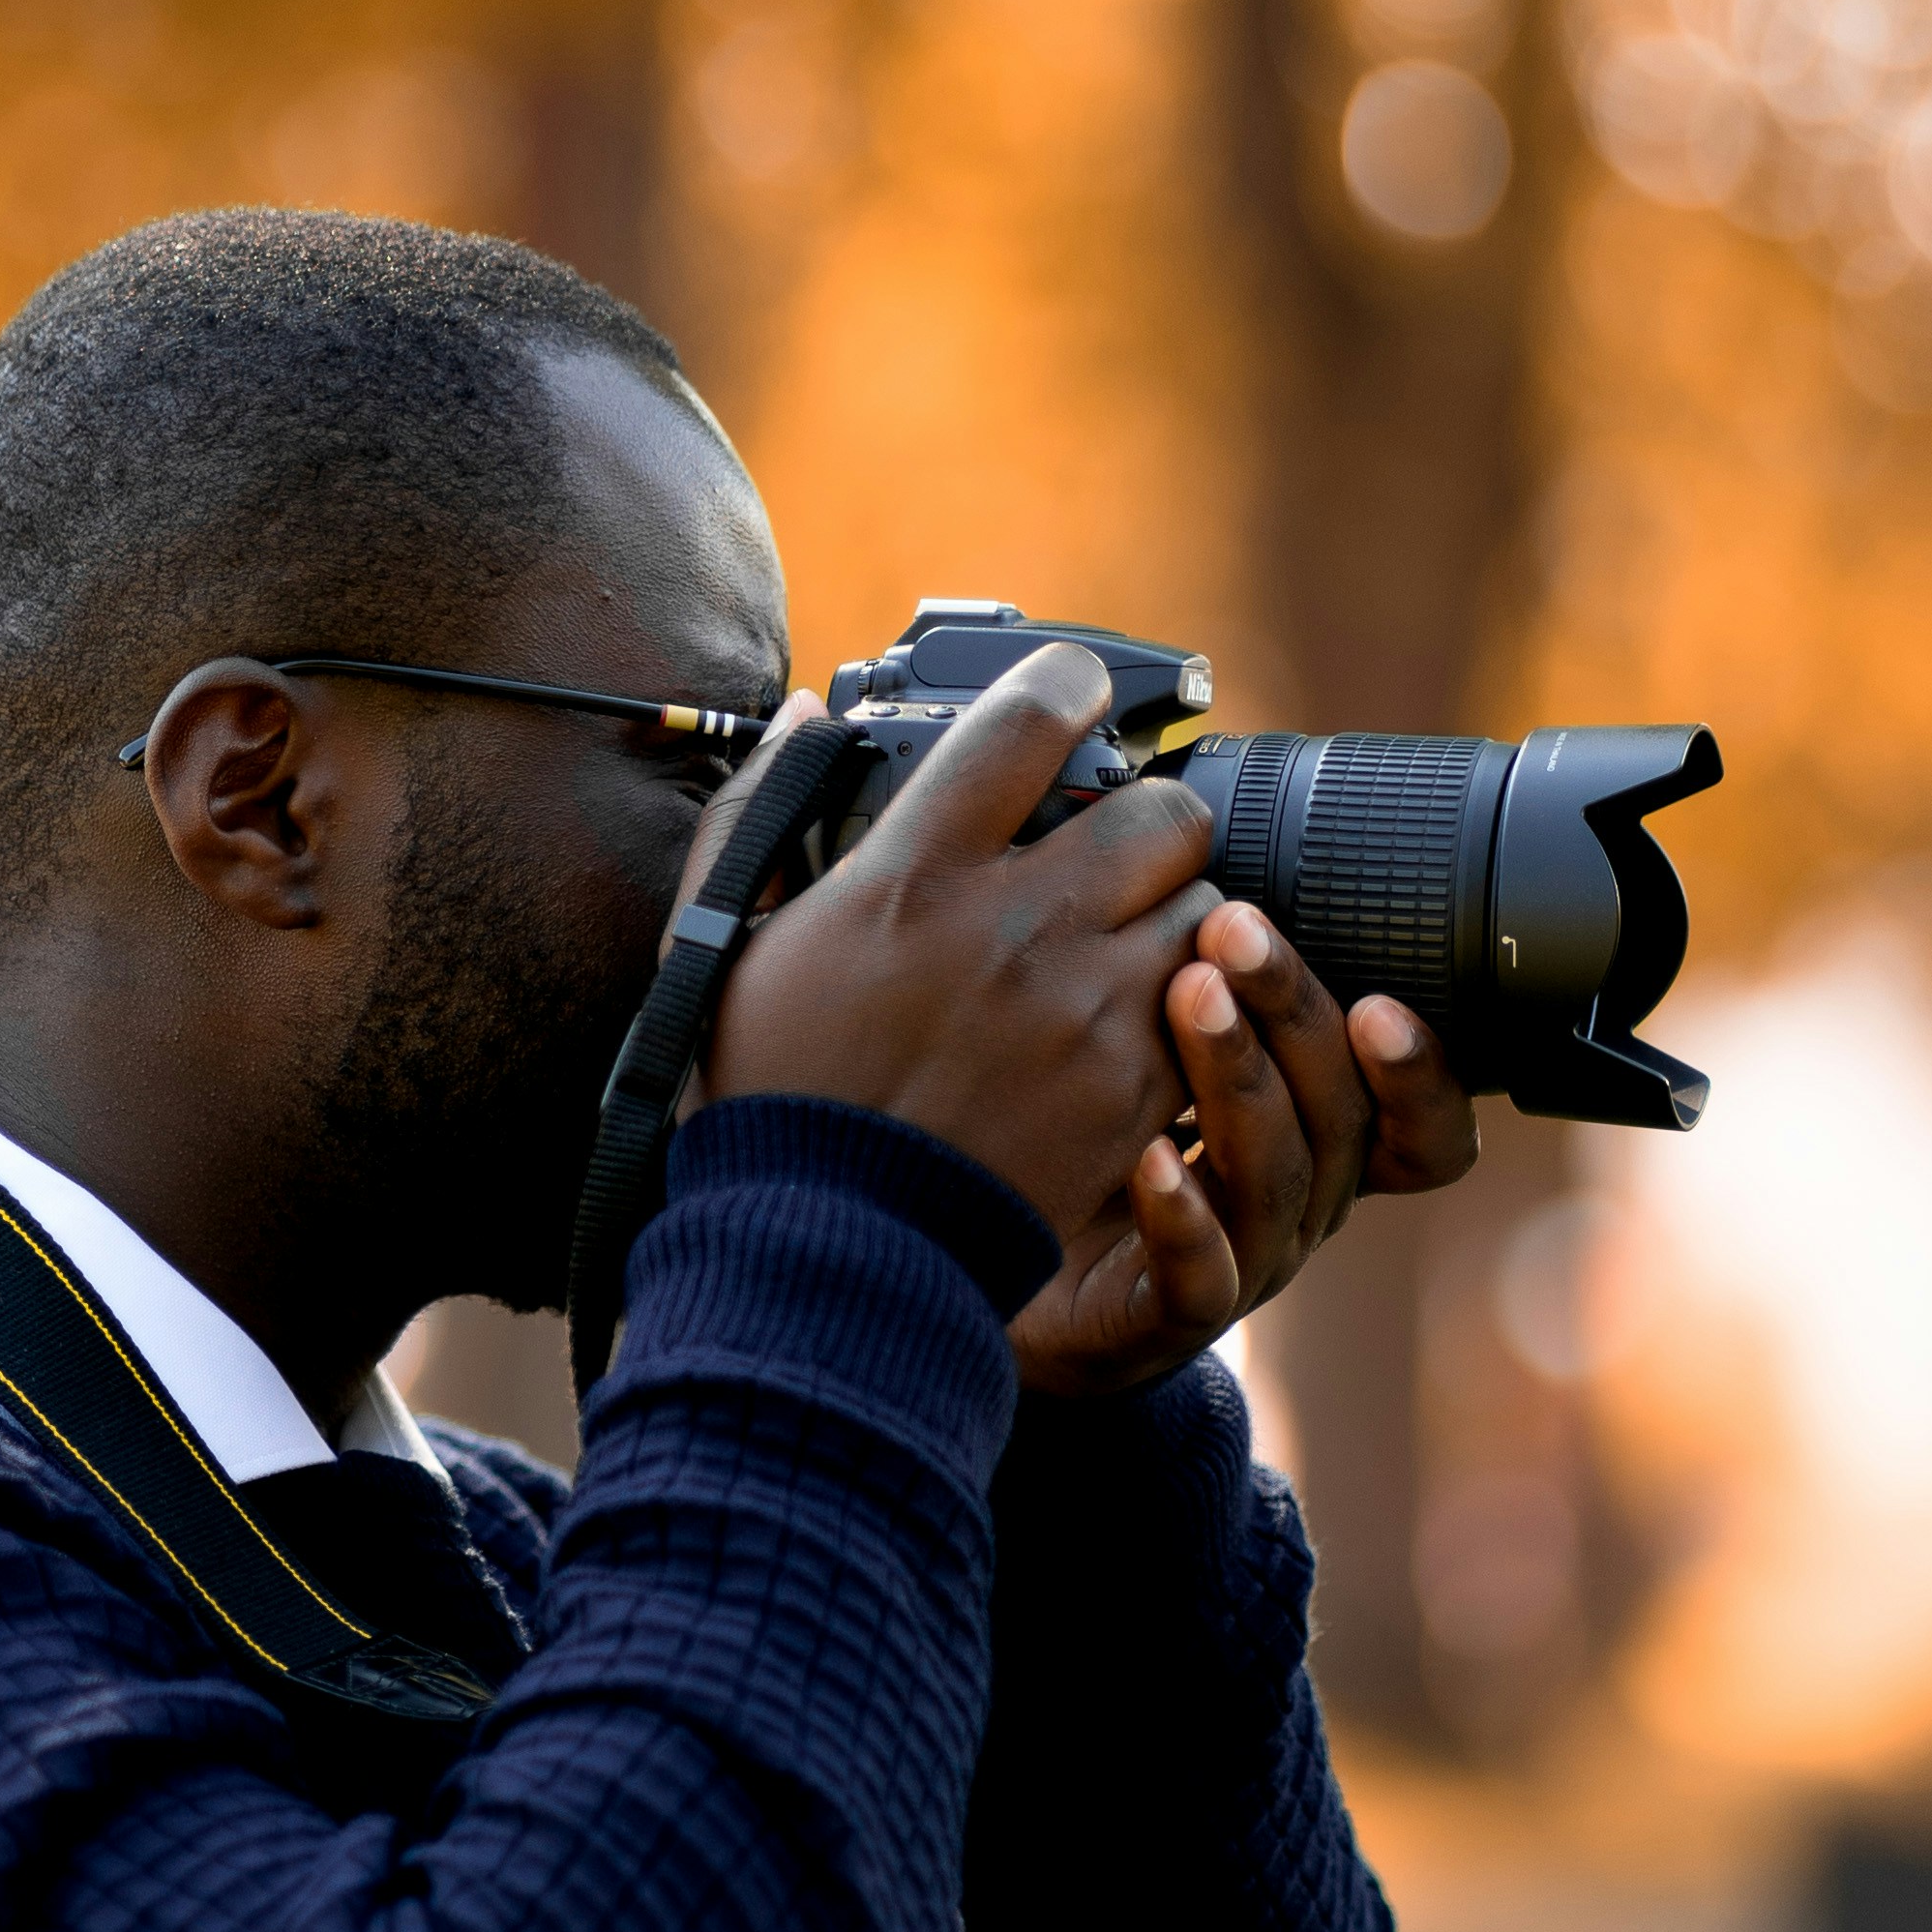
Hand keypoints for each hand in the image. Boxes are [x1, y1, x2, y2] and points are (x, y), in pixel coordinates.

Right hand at [690, 645, 1228, 1243]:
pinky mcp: (1131, 1091)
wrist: (831, 1249)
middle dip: (1144, 819)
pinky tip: (1131, 1026)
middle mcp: (1014, 926)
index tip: (1078, 687)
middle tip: (1112, 850)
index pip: (1027, 721)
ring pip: (1202, 910)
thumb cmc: (769, 1094)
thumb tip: (802, 716)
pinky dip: (1184, 1012)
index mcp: (912, 875)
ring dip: (1170, 919)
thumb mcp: (725, 941)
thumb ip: (762, 813)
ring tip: (1121, 950)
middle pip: (1159, 810)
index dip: (1068, 681)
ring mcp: (1084, 1011)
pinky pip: (1207, 1014)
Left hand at [1009, 900, 1482, 1403]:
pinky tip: (1148, 1154)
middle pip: (1340, 1115)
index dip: (1421, 1072)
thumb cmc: (1075, 1148)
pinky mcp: (1162, 1318)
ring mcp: (1237, 1262)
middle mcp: (1293, 1200)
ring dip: (1239, 1077)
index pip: (1418, 1121)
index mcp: (1309, 1138)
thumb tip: (1185, 837)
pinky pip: (1200, 1276)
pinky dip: (1182, 1212)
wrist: (984, 1282)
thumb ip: (1193, 971)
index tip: (1381, 997)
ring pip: (1278, 1179)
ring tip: (1188, 994)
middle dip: (1294, 1012)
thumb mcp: (1142, 1046)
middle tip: (1233, 925)